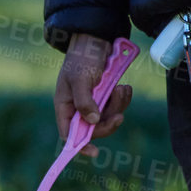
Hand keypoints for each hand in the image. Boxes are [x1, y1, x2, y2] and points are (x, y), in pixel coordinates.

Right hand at [54, 33, 132, 156]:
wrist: (96, 37)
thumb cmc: (82, 57)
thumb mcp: (80, 79)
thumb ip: (84, 101)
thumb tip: (92, 122)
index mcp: (65, 106)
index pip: (69, 134)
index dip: (80, 145)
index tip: (94, 152)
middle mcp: (78, 107)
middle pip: (93, 129)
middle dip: (108, 123)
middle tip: (119, 117)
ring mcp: (94, 101)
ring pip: (108, 116)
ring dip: (118, 106)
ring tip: (122, 89)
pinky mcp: (106, 94)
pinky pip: (117, 105)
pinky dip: (123, 98)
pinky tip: (125, 86)